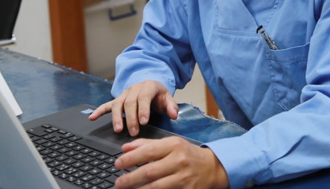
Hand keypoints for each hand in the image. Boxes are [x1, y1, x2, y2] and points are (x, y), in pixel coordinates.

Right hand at [89, 80, 178, 135]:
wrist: (150, 85)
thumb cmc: (158, 95)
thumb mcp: (167, 98)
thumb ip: (171, 106)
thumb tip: (174, 114)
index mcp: (148, 87)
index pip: (144, 97)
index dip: (143, 109)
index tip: (143, 122)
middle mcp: (134, 89)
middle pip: (130, 102)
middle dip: (131, 118)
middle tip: (133, 132)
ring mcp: (124, 94)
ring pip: (118, 104)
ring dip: (116, 117)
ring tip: (117, 129)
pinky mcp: (117, 99)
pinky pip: (107, 104)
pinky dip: (99, 111)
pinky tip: (92, 117)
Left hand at [114, 137, 228, 188]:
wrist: (211, 167)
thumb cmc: (187, 154)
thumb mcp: (170, 144)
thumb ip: (147, 144)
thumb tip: (125, 147)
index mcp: (174, 146)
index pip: (148, 151)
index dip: (130, 158)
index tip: (118, 163)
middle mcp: (180, 161)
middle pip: (150, 172)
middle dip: (130, 178)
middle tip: (118, 182)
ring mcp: (184, 178)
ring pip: (156, 187)